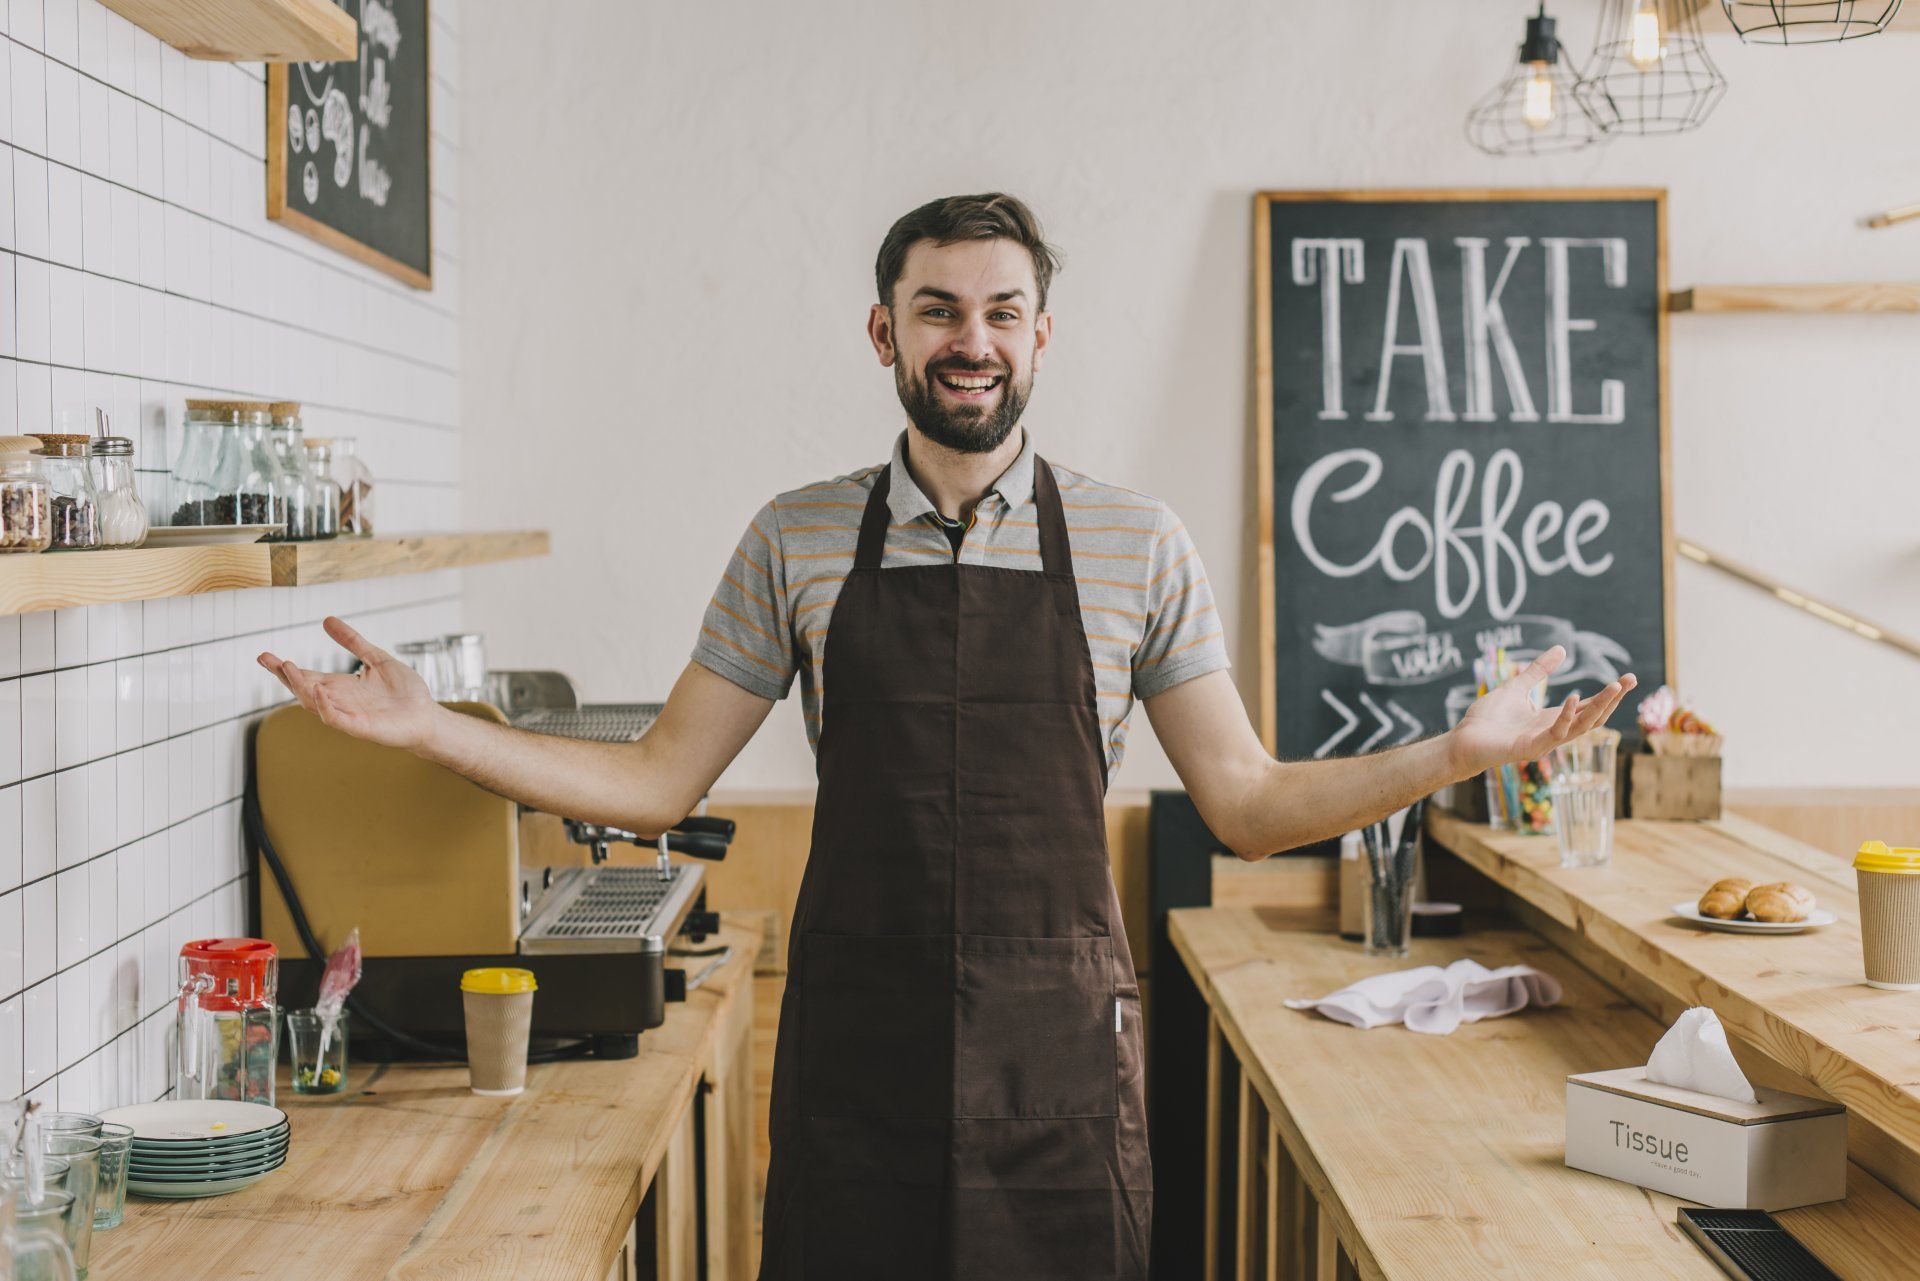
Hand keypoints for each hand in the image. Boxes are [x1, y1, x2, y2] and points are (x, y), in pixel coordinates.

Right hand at [257, 616, 441, 751]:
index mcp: (340, 686)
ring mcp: (348, 715)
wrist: (428, 716)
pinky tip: (319, 690)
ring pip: (314, 703)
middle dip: (284, 676)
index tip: (264, 656)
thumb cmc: (405, 692)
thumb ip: (353, 641)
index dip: (285, 668)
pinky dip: (324, 706)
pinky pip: (336, 719)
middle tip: (267, 659)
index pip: (306, 676)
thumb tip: (326, 619)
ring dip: (300, 686)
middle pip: (303, 689)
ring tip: (288, 667)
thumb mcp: (376, 658)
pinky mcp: (360, 727)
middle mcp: (339, 701)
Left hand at [1446, 645, 1636, 777]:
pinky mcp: (1530, 748)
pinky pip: (1556, 734)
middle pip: (1592, 716)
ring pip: (1581, 726)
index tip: (1628, 678)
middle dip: (1612, 699)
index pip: (1588, 706)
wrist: (1463, 740)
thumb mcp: (1517, 687)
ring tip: (1614, 687)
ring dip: (1599, 707)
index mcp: (1552, 718)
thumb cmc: (1487, 719)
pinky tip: (1574, 698)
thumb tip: (1563, 649)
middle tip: (1629, 680)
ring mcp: (1544, 742)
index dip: (1609, 693)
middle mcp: (1553, 731)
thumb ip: (1539, 671)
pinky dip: (1566, 716)